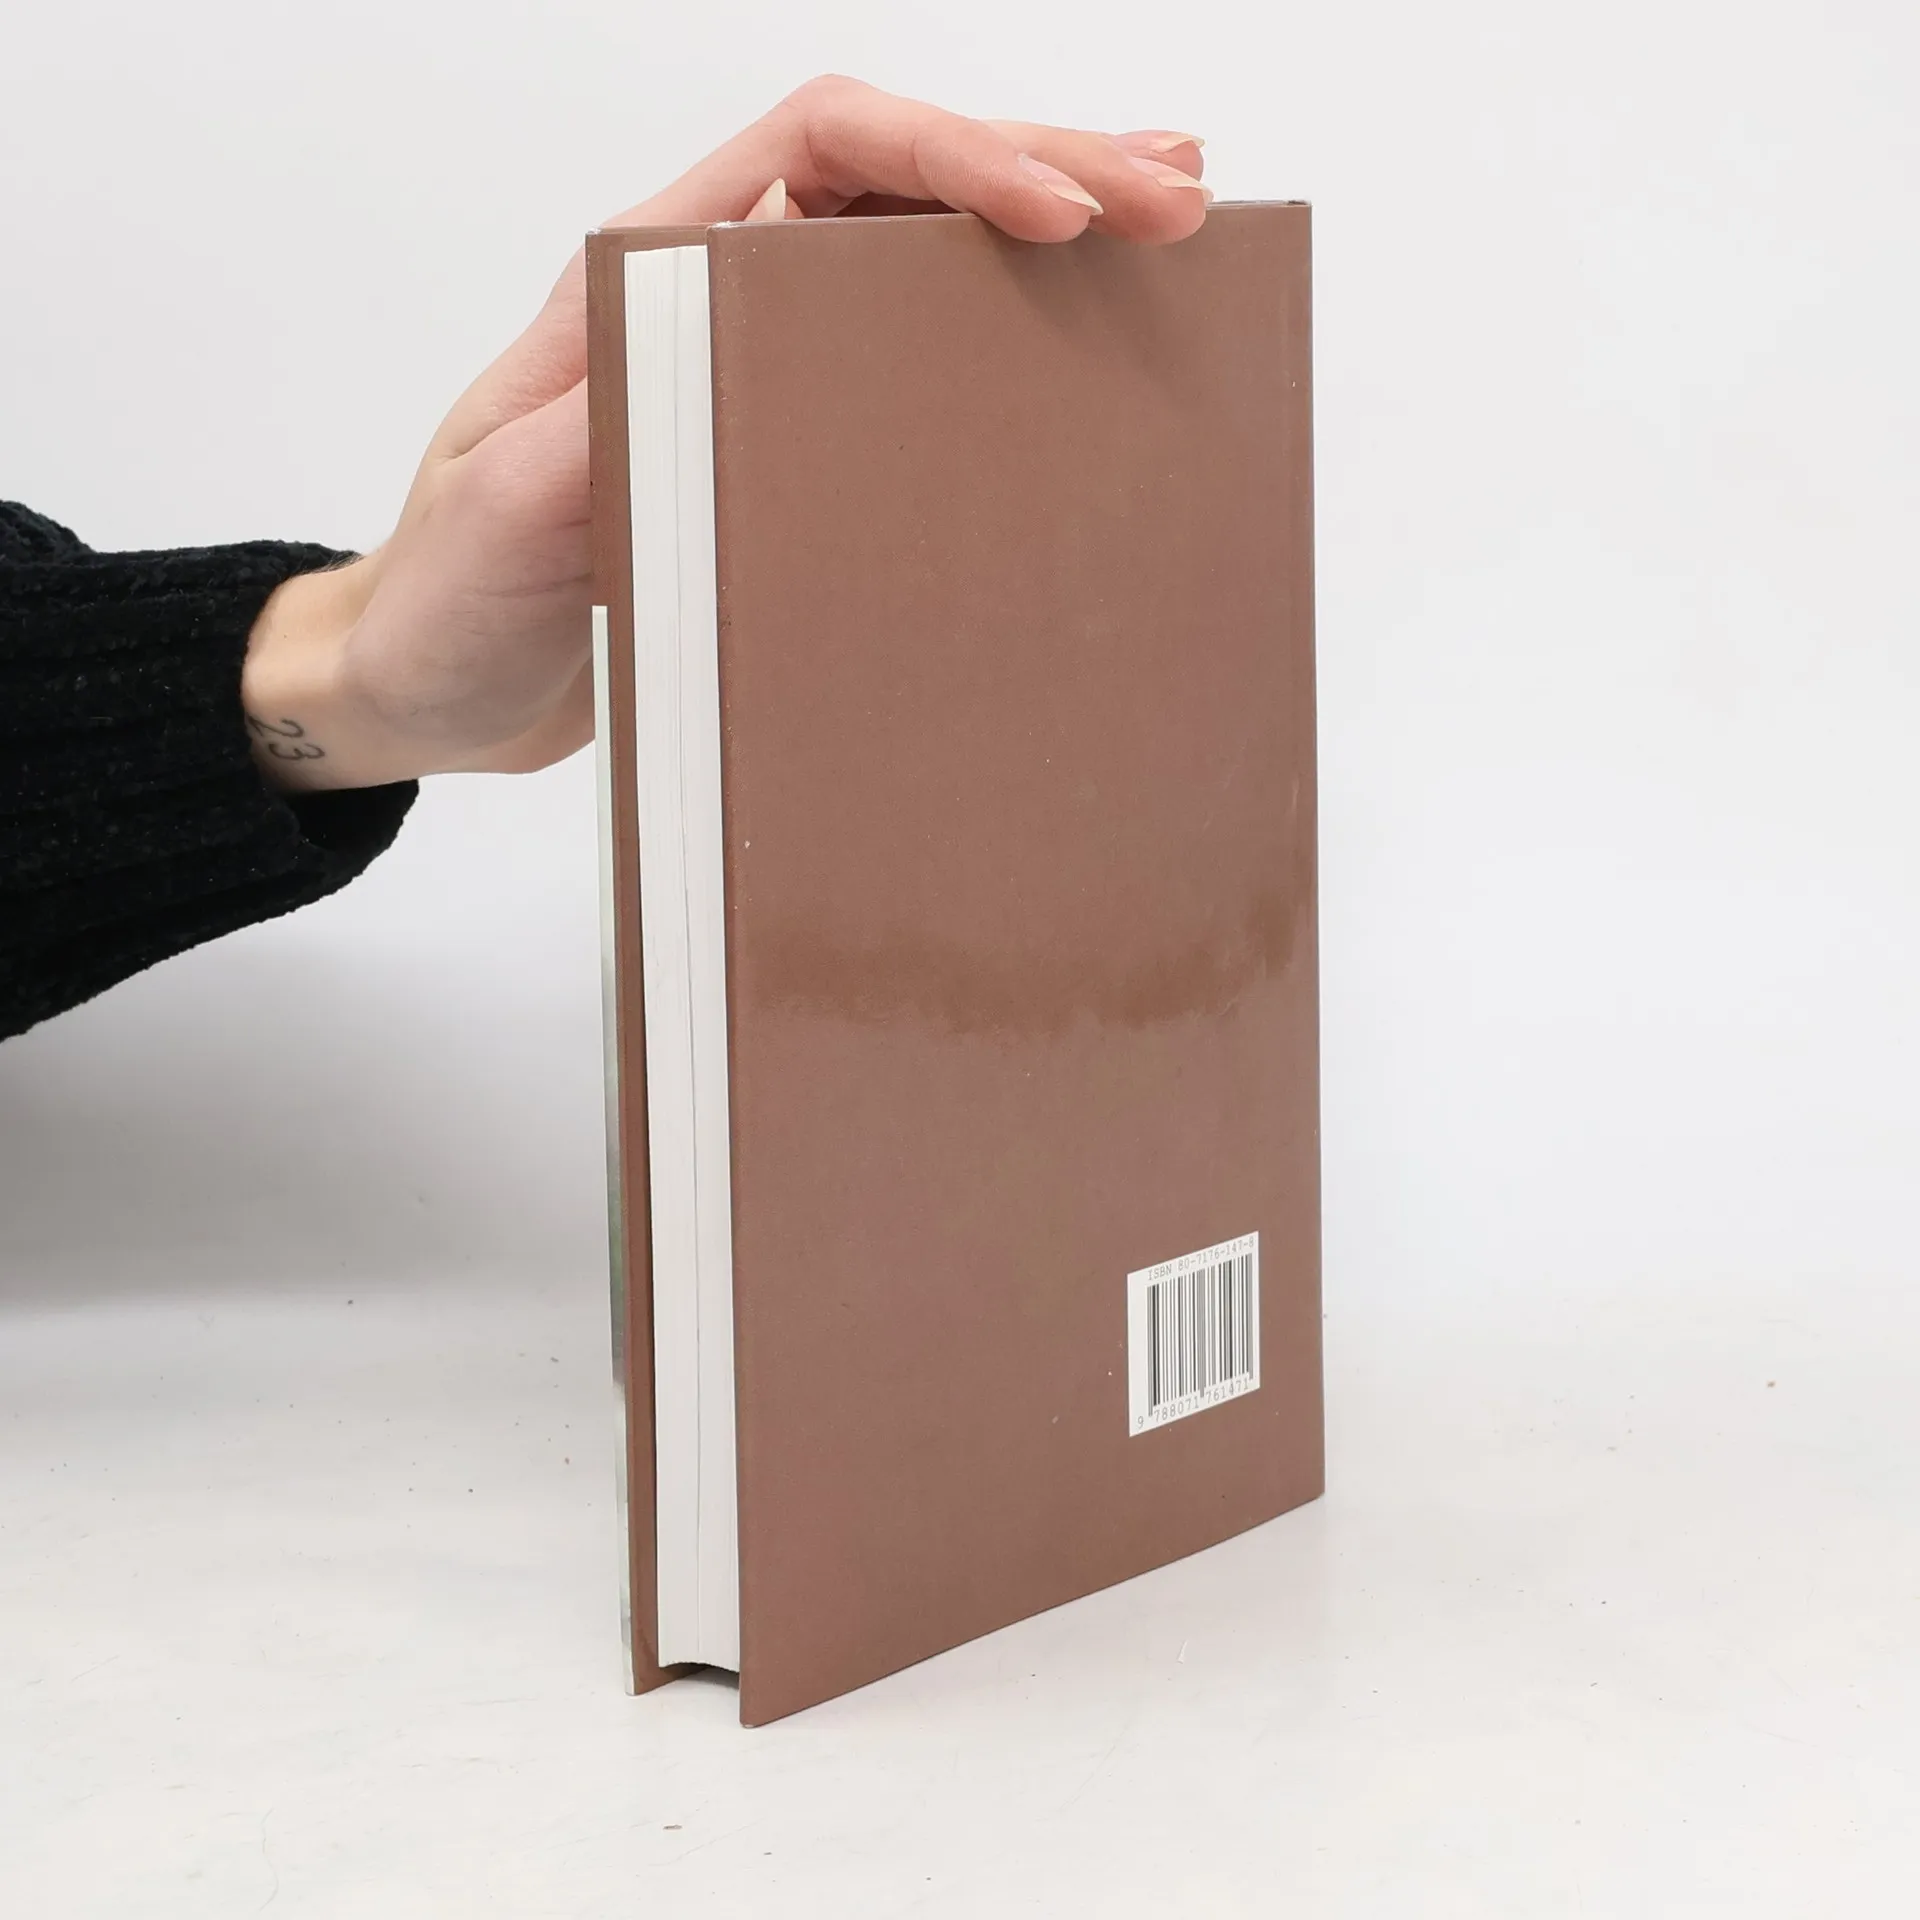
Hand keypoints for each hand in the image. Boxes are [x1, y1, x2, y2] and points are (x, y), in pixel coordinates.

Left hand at [242, 76, 1208, 790]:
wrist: (426, 690)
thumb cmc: (450, 601)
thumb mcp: (508, 509)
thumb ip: (614, 401)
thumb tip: (752, 275)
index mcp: (643, 277)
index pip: (823, 153)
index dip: (955, 156)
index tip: (1063, 211)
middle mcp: (710, 297)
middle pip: (899, 180)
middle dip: (1045, 168)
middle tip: (1179, 197)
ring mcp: (752, 371)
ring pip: (918, 260)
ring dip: (1044, 235)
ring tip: (1170, 230)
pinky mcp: (779, 451)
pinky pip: (906, 369)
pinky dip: (1002, 340)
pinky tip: (1077, 342)